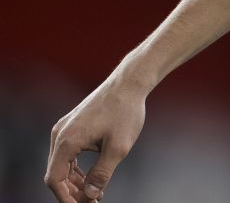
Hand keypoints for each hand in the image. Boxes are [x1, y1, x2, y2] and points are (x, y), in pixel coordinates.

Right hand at [46, 78, 146, 201]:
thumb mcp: (119, 147)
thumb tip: (91, 194)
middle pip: (57, 173)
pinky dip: (77, 168)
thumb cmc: (125, 112)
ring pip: (62, 164)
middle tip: (92, 202)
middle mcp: (60, 134)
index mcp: (66, 140)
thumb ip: (102, 173)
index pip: (55, 179)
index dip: (66, 198)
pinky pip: (69, 154)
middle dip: (72, 192)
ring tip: (94, 195)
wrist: (129, 83)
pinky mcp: (72, 126)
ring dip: (75, 182)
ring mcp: (65, 129)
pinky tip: (91, 179)